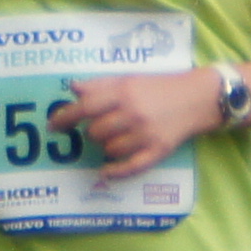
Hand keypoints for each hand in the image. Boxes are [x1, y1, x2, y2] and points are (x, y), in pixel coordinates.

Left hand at [60, 67, 220, 178]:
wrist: (198, 97)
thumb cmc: (160, 86)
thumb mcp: (129, 79)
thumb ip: (100, 84)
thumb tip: (73, 88)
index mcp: (124, 93)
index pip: (85, 108)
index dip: (65, 118)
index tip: (53, 126)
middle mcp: (133, 114)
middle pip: (95, 132)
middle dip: (93, 132)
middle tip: (101, 128)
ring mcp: (145, 135)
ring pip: (109, 150)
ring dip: (106, 147)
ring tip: (116, 138)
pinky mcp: (158, 151)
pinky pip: (130, 167)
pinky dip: (114, 171)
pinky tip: (105, 170)